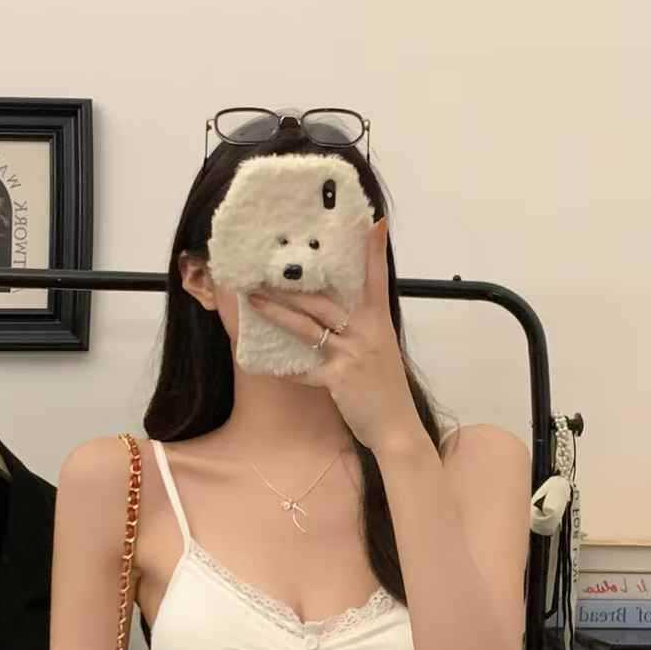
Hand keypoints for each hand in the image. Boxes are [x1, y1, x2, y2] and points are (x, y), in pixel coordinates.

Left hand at [246, 217, 425, 453]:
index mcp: (379, 322)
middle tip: (265, 269)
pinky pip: (304, 370)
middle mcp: (367, 332)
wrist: (397, 428)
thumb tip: (340, 312)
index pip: (376, 278)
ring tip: (254, 300)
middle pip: (324, 300)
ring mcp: (352, 354)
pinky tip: (261, 364)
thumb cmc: (386, 389)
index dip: (373, 250)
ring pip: (308, 327)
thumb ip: (365, 328)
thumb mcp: (383, 350)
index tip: (370, 221)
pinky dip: (283, 369)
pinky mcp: (339, 379)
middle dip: (292, 286)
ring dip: (278, 312)